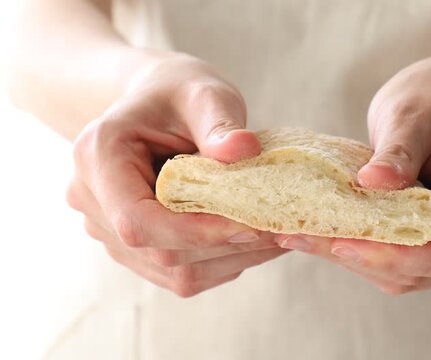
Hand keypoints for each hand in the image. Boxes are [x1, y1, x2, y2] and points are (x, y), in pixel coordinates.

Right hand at [67, 55, 287, 296]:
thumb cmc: (178, 92)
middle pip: (160, 251)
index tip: (251, 223)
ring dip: (232, 258)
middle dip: (226, 246)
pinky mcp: (135, 247)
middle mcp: (92, 200)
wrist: (157, 102)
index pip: (138, 220)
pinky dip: (223, 261)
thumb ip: (219, 122)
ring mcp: (109, 229)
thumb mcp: (203, 92)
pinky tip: (254, 238)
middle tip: (281, 229)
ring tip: (276, 234)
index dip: (196, 232)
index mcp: (99, 156)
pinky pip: (180, 272)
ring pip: (174, 271)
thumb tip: (244, 149)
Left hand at [275, 53, 430, 293]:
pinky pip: (405, 266)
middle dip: (363, 257)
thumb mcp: (415, 111)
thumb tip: (373, 182)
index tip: (342, 241)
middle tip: (298, 237)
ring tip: (301, 235)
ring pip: (412, 275)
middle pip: (427, 268)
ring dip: (357, 259)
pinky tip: (326, 234)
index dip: (398, 256)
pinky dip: (365, 253)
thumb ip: (400, 148)